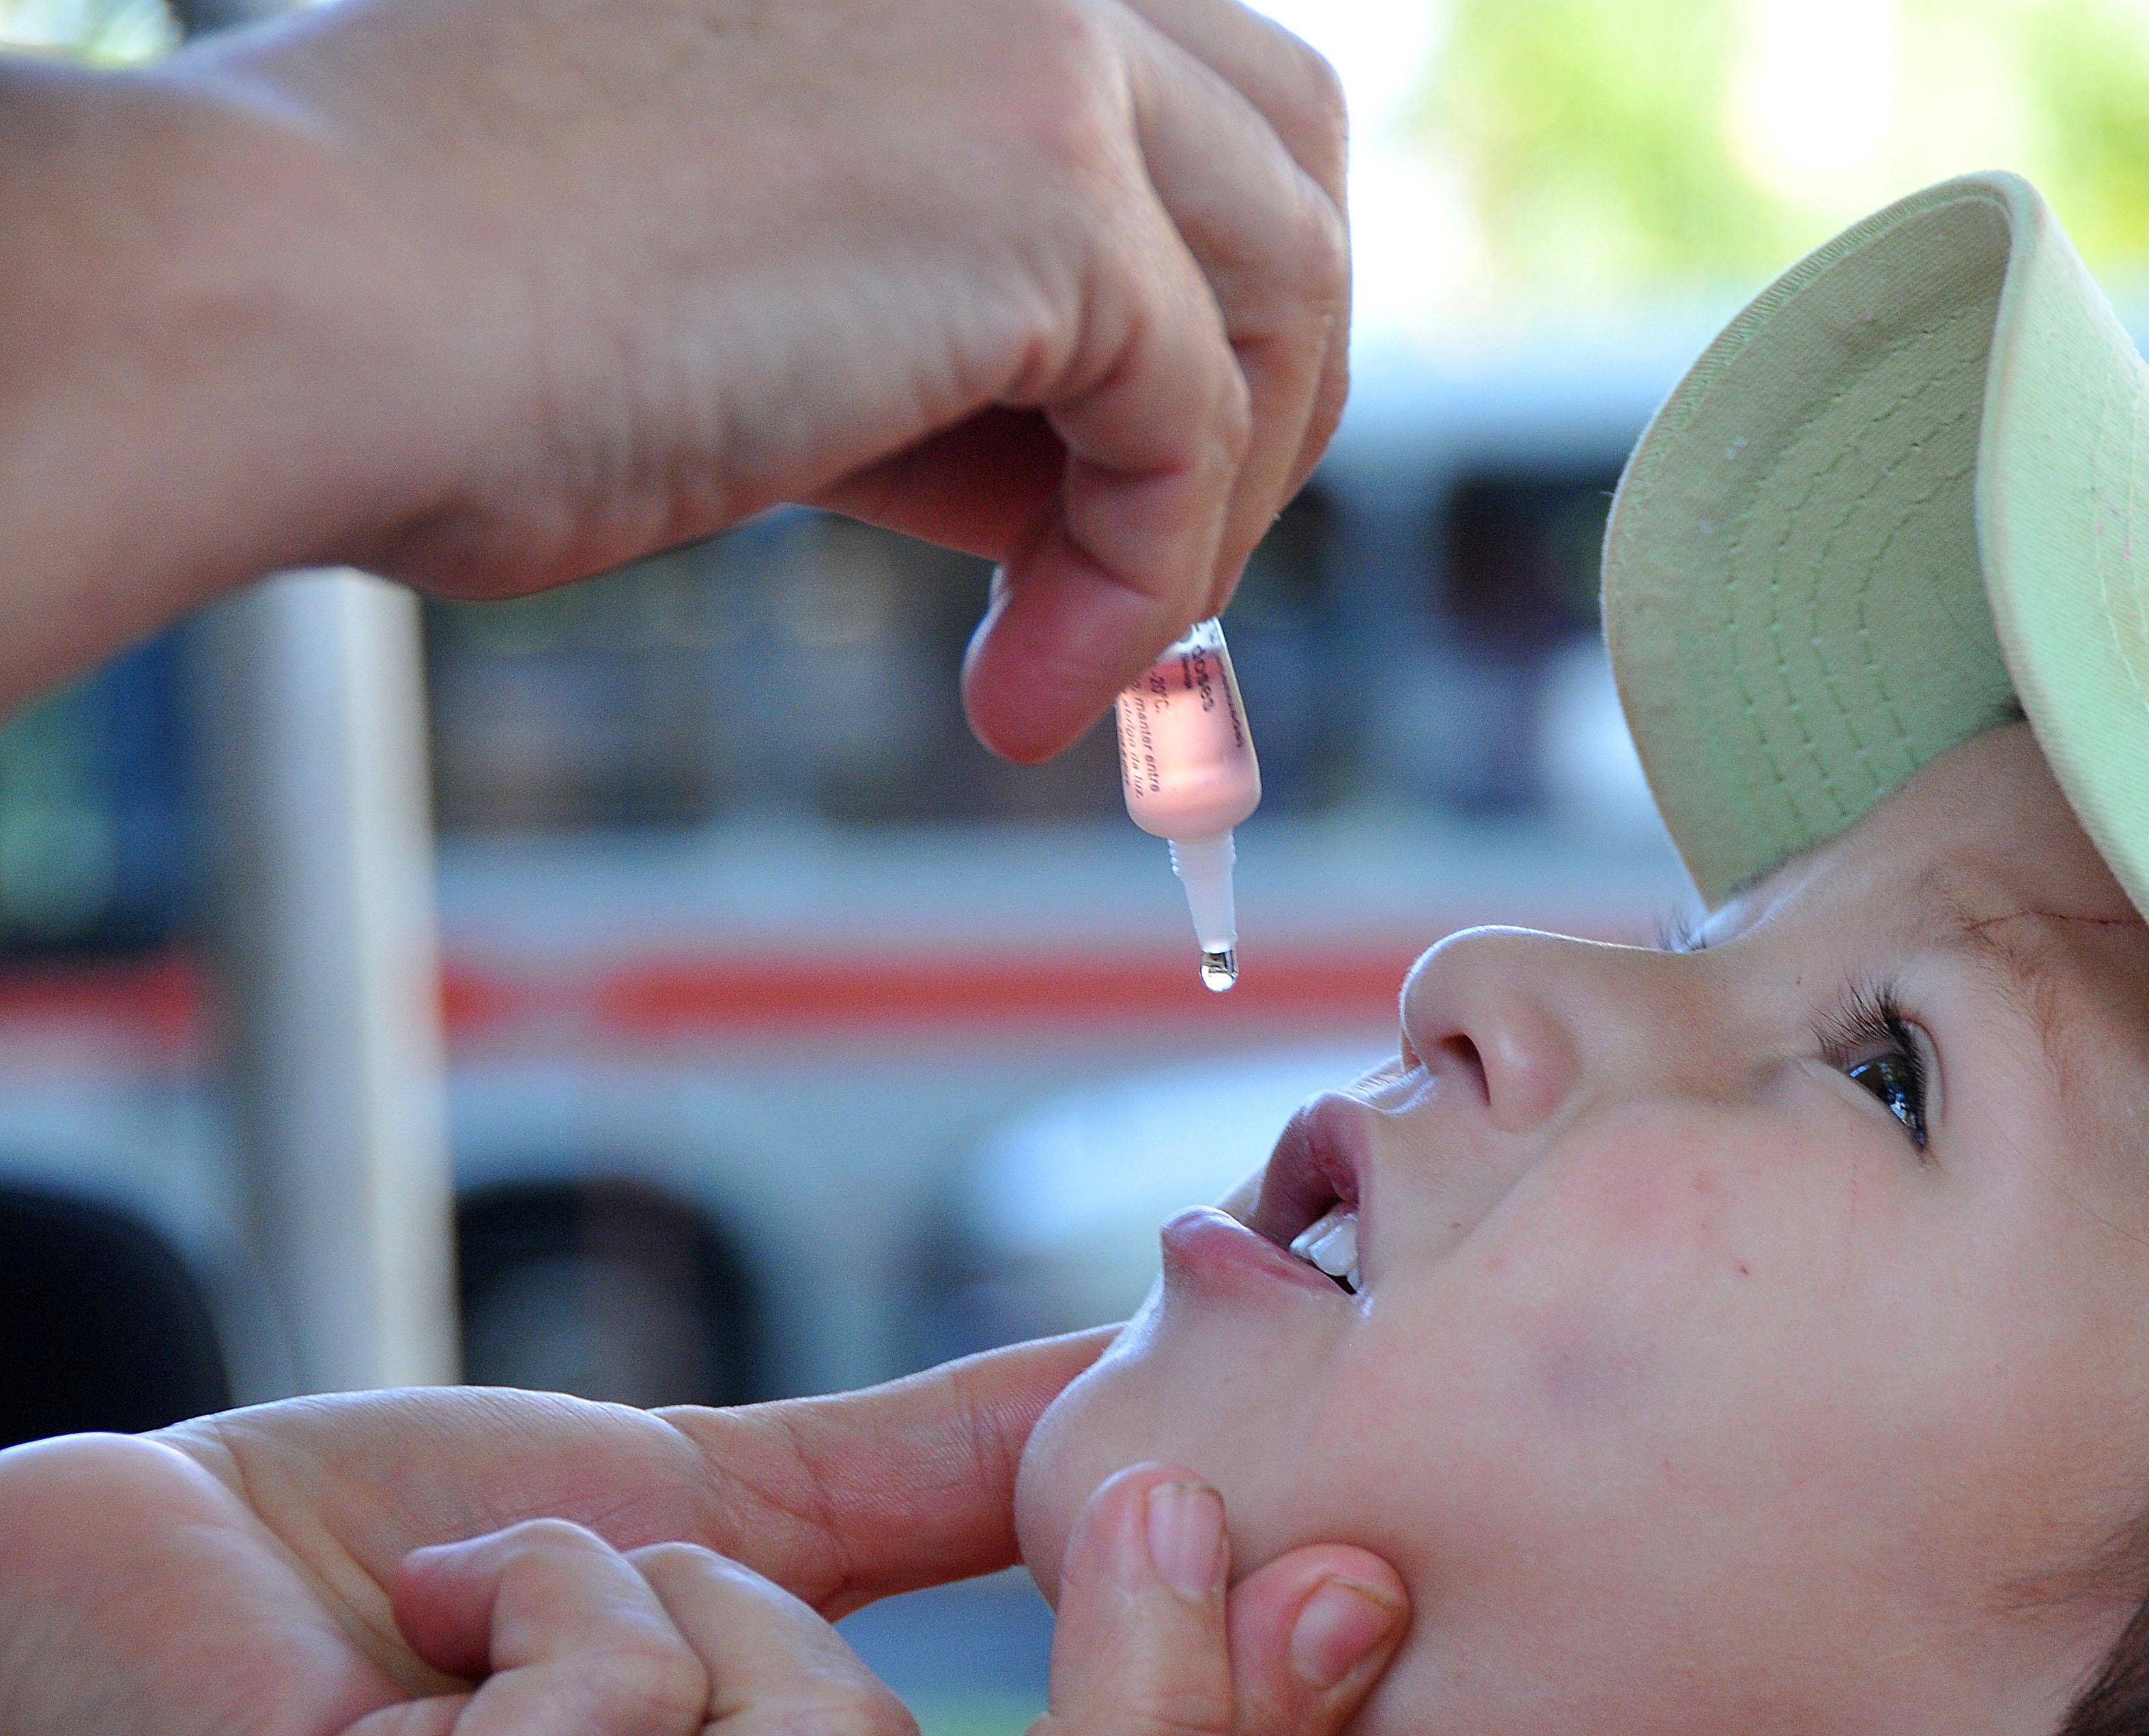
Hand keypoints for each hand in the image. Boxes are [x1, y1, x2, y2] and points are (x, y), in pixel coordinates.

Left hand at [0, 1338, 1408, 1735]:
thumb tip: (1143, 1392)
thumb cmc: (404, 1581)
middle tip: (1147, 1483)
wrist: (126, 1585)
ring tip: (533, 1602)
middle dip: (1148, 1678)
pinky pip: (634, 1687)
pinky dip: (556, 1574)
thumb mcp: (726, 1521)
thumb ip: (933, 1491)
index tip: (1347, 1580)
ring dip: (679, 1582)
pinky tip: (439, 1617)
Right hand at [4, 0, 1345, 754]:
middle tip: (1155, 556)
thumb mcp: (777, 276)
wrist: (298, 301)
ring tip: (1073, 650)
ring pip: (1287, 286)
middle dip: (1264, 377)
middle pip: (1286, 155)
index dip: (1194, 295)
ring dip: (1213, 504)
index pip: (1177, 88)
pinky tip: (1022, 693)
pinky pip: (1192, 431)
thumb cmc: (464, 307)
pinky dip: (1140, 588)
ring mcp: (1038, 34)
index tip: (1120, 477)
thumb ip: (954, 313)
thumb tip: (1097, 456)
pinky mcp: (1047, 182)